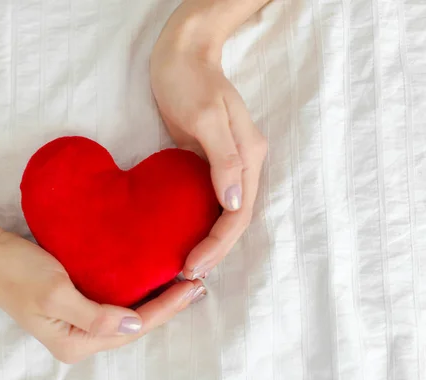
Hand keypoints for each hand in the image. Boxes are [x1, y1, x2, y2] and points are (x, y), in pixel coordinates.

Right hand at [0, 232, 205, 363]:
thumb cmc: (16, 271)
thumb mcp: (55, 293)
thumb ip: (96, 316)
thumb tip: (135, 328)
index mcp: (74, 342)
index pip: (132, 329)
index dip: (165, 309)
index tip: (191, 288)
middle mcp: (78, 339)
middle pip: (134, 326)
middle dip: (166, 307)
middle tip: (197, 286)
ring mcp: (76, 323)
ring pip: (126, 316)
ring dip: (154, 300)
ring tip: (182, 284)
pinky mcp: (75, 306)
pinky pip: (114, 304)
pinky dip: (135, 293)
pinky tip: (151, 280)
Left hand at [150, 5, 266, 279]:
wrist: (181, 53)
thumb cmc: (191, 80)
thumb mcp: (206, 117)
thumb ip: (223, 160)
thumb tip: (235, 203)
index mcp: (248, 156)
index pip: (238, 214)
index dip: (217, 244)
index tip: (191, 266)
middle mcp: (244, 164)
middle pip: (235, 219)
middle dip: (214, 251)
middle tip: (185, 274)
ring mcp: (227, 163)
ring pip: (224, 213)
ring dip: (209, 241)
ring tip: (186, 265)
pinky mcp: (209, 160)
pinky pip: (209, 199)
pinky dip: (200, 222)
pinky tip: (183, 235)